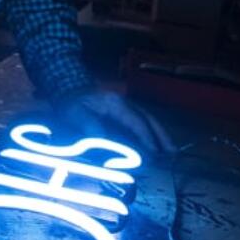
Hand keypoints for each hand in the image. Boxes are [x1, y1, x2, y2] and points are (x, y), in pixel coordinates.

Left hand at [57, 90, 175, 154]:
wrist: (67, 87)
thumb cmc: (71, 103)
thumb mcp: (76, 114)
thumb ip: (90, 126)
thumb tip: (106, 141)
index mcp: (116, 104)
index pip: (137, 122)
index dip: (147, 138)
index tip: (155, 153)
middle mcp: (125, 104)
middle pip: (148, 119)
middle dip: (161, 135)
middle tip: (173, 152)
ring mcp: (125, 107)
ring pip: (147, 120)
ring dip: (159, 134)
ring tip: (170, 150)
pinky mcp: (122, 112)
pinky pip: (140, 122)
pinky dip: (149, 133)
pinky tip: (154, 144)